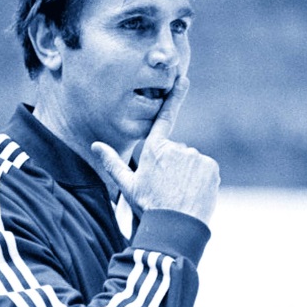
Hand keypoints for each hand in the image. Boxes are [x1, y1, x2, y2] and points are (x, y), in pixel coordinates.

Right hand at [91, 77, 219, 225]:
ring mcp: (195, 156)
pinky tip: (192, 193)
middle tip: (168, 188)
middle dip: (174, 166)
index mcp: (155, 149)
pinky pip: (206, 170)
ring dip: (187, 174)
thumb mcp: (127, 186)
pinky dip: (201, 180)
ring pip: (192, 162)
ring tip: (180, 194)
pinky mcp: (210, 167)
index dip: (174, 98)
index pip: (164, 119)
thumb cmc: (149, 206)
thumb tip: (95, 146)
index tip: (182, 80)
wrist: (175, 226)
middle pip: (177, 152)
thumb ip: (112, 163)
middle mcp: (177, 148)